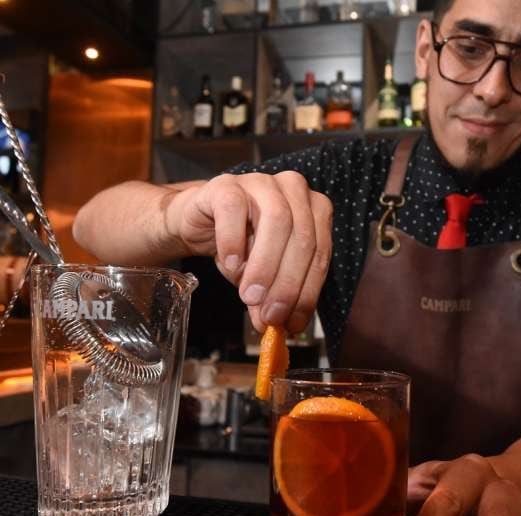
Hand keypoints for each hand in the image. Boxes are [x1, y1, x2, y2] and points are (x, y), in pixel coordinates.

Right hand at [166, 171, 332, 332]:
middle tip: (271, 315)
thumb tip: (278, 329)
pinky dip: (234, 242)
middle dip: (288, 283)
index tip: (292, 323)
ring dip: (265, 265)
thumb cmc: (240, 246)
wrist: (199, 222)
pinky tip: (231, 267)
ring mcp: (262, 182)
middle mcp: (294, 190)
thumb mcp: (262, 277)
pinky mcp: (227, 184)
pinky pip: (235, 210)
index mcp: (314, 210)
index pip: (321, 253)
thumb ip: (274, 298)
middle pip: (303, 237)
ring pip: (277, 220)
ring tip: (251, 296)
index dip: (308, 291)